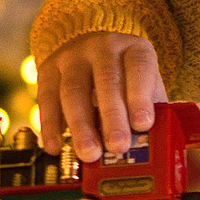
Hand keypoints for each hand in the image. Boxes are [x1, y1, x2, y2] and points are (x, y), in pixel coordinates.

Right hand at [36, 31, 165, 160]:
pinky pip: (47, 99)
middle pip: (107, 80)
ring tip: (90, 153)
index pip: (139, 68)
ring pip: (73, 90)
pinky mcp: (48, 69)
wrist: (92, 55)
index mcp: (134, 49)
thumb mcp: (147, 87)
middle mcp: (103, 47)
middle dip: (112, 117)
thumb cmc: (127, 79)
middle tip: (117, 146)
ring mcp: (72, 56)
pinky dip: (51, 126)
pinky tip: (56, 147)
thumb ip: (151, 112)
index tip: (143, 125)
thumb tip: (151, 145)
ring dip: (81, 126)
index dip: (140, 97)